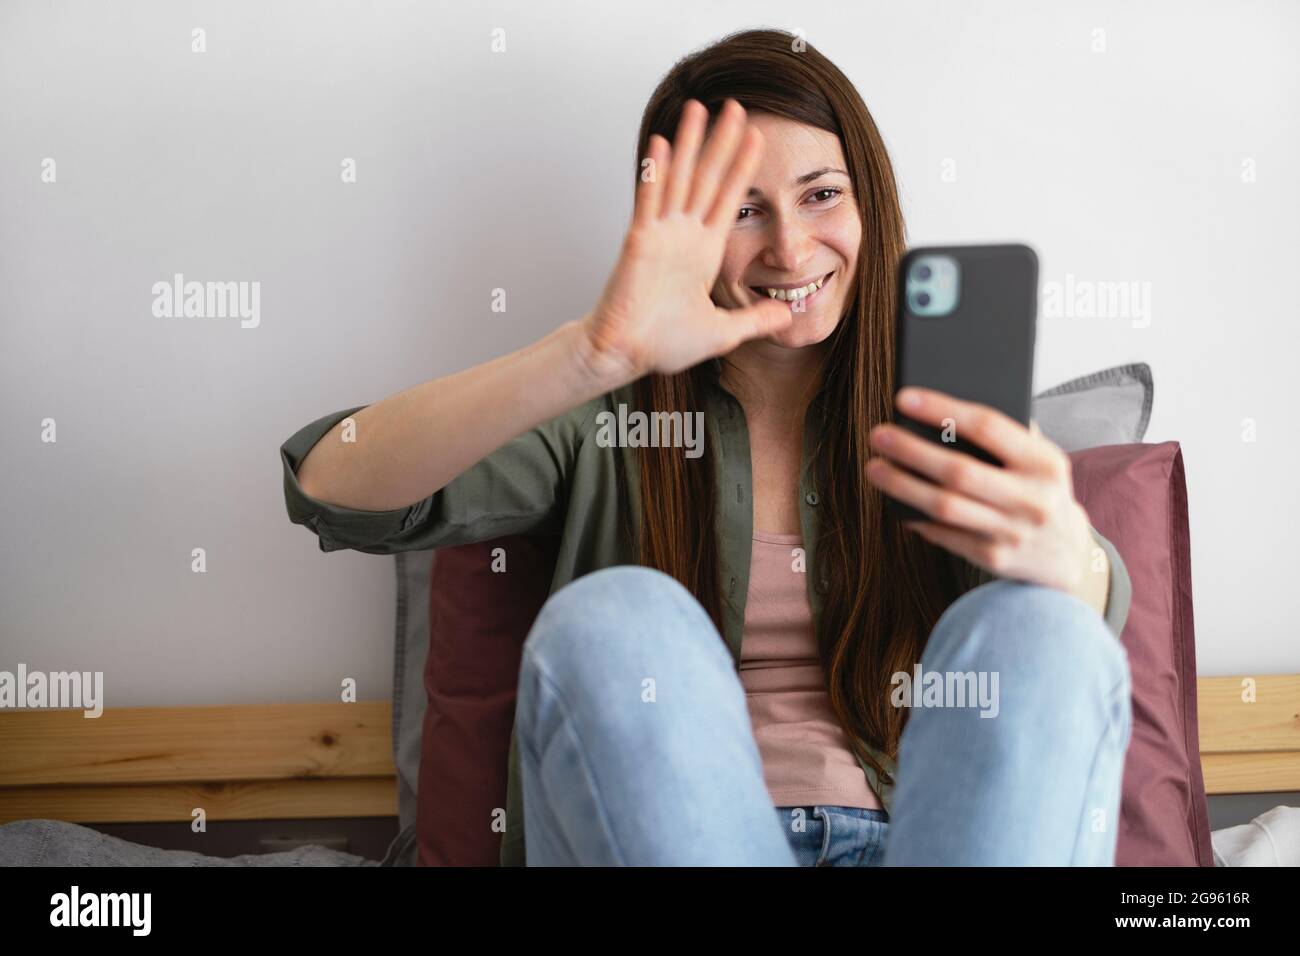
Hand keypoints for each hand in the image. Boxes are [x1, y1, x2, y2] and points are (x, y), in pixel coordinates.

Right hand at [577, 98, 793, 384]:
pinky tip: (662, 145)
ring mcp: (660, 235)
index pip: (729, 200)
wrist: (626, 355)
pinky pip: (649, 201)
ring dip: (689, 143)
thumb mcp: (723, 332)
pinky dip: (655, 173)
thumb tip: (787, 316)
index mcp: (703, 252)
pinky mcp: (639, 242)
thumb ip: (756, 320)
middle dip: (721, 141)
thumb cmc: (662, 344)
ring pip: (679, 179)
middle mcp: (683, 236)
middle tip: (734, 106)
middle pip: (707, 178)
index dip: (743, 168)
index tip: (757, 137)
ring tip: (698, 108)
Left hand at [864, 386, 1100, 600]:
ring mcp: (1012, 532)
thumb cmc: (1042, 491)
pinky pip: (944, 534)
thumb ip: (1008, 437)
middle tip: (879, 435)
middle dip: (911, 450)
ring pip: (944, 506)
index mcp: (1046, 463)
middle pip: (958, 470)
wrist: (1069, 554)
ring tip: (875, 468)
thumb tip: (943, 412)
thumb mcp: (1042, 460)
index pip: (988, 426)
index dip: (942, 409)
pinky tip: (897, 501)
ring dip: (902, 485)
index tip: (904, 398)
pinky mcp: (994, 558)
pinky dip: (917, 517)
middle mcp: (1032, 498)